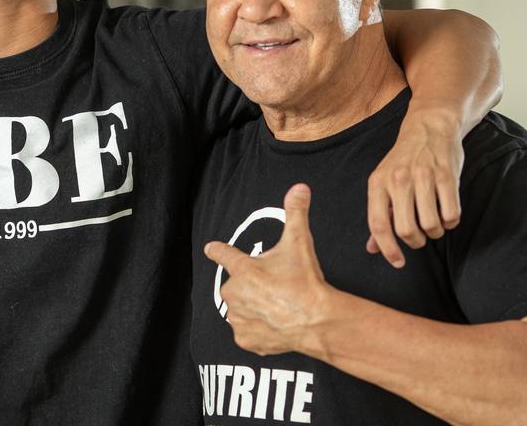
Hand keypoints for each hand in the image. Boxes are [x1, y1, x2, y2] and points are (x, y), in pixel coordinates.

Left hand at [204, 184, 329, 355]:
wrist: (316, 320)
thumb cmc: (305, 281)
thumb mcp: (299, 243)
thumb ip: (296, 213)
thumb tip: (299, 187)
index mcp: (242, 270)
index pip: (223, 254)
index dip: (217, 250)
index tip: (210, 248)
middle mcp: (234, 293)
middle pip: (237, 285)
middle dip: (252, 286)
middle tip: (276, 288)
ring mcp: (238, 318)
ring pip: (241, 309)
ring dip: (254, 308)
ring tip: (278, 307)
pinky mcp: (246, 339)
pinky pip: (247, 332)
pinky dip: (258, 329)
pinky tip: (275, 324)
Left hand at [365, 107, 463, 267]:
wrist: (428, 128)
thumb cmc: (403, 162)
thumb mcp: (383, 184)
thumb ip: (380, 216)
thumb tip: (372, 249)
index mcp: (377, 183)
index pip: (378, 224)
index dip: (387, 249)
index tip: (397, 262)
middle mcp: (398, 180)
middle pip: (406, 229)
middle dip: (415, 242)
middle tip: (420, 237)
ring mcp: (423, 177)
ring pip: (431, 225)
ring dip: (435, 232)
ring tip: (434, 223)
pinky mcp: (447, 175)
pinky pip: (451, 214)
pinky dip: (451, 222)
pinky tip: (447, 213)